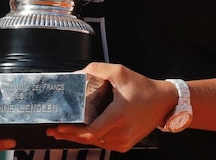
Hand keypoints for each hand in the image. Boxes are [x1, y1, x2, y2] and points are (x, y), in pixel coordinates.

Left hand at [46, 62, 176, 151]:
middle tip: (52, 130)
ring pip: (96, 143)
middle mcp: (121, 132)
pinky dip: (91, 139)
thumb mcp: (119, 72)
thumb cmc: (142, 87)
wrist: (164, 102)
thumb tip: (77, 73)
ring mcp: (124, 141)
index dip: (72, 132)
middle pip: (90, 139)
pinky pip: (104, 144)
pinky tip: (80, 134)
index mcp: (118, 116)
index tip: (58, 127)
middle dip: (69, 136)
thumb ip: (96, 70)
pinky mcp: (126, 144)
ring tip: (62, 132)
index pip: (91, 131)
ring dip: (78, 138)